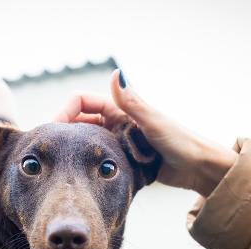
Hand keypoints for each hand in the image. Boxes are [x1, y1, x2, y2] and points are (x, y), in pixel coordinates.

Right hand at [55, 70, 237, 196]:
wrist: (198, 168)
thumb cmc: (180, 142)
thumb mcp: (153, 121)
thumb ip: (132, 102)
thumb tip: (114, 74)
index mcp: (121, 109)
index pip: (82, 102)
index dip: (65, 111)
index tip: (55, 129)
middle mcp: (117, 122)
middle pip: (80, 122)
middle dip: (65, 132)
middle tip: (52, 149)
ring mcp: (118, 141)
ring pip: (87, 141)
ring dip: (75, 149)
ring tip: (61, 163)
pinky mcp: (122, 161)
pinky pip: (98, 159)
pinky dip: (87, 163)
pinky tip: (79, 173)